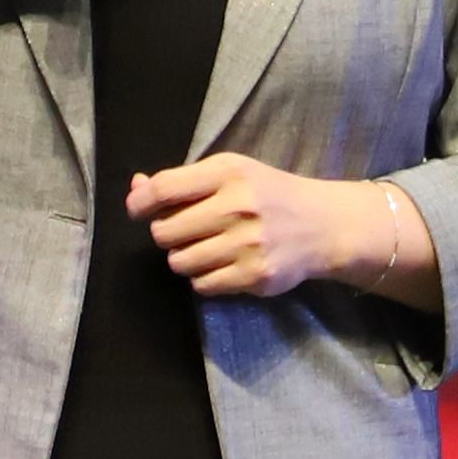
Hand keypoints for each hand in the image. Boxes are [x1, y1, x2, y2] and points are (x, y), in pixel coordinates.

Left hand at [127, 154, 424, 302]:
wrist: (322, 225)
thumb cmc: (268, 194)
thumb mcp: (231, 173)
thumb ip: (183, 181)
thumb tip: (135, 190)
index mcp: (228, 173)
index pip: (163, 189)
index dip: (140, 203)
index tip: (139, 210)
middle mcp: (238, 206)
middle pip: (165, 232)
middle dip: (168, 234)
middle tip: (187, 231)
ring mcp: (247, 243)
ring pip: (180, 262)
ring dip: (185, 258)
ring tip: (207, 248)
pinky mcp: (255, 275)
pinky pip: (203, 285)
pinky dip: (205, 278)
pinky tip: (224, 264)